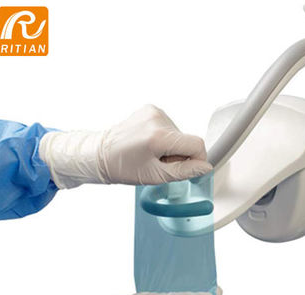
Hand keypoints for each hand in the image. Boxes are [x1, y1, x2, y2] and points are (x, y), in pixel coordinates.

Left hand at [39, 105, 212, 188]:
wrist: (99, 154)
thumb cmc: (123, 167)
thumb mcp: (156, 176)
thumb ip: (184, 171)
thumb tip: (205, 167)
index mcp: (159, 136)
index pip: (197, 144)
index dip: (197, 160)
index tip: (188, 169)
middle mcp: (157, 119)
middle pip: (186, 140)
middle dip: (179, 155)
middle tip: (159, 163)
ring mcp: (153, 111)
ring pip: (178, 134)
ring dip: (171, 147)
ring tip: (151, 154)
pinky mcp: (150, 109)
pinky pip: (169, 127)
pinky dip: (164, 138)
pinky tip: (148, 144)